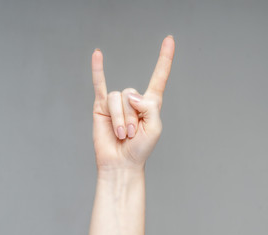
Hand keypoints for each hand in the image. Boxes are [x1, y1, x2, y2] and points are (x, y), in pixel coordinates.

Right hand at [91, 35, 174, 170]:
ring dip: (119, 119)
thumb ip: (149, 107)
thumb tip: (130, 95)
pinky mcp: (101, 106)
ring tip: (120, 134)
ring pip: (117, 98)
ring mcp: (117, 102)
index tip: (169, 39)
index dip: (165, 58)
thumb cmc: (140, 148)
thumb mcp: (154, 128)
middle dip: (131, 117)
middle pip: (131, 93)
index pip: (159, 76)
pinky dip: (98, 69)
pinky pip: (99, 84)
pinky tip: (97, 54)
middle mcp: (133, 99)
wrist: (121, 162)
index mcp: (150, 102)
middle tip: (131, 134)